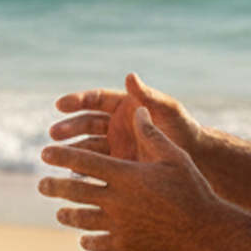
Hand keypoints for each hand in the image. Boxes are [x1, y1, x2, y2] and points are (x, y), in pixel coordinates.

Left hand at [40, 106, 221, 250]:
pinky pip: (100, 242)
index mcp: (125, 174)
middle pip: (75, 191)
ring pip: (82, 219)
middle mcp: (117, 199)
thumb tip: (136, 109)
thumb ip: (150, 133)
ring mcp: (120, 224)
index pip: (83, 161)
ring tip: (58, 212)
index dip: (61, 155)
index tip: (45, 153)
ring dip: (67, 214)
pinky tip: (83, 238)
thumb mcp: (173, 156)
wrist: (205, 231)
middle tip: (41, 184)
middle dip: (54, 186)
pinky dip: (89, 240)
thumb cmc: (192, 188)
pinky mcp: (127, 243)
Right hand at [47, 73, 200, 162]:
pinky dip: (83, 169)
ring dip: (71, 149)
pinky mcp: (118, 165)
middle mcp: (117, 124)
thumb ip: (148, 95)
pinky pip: (96, 166)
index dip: (77, 100)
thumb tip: (130, 75)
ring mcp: (116, 145)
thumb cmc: (183, 128)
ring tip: (55, 156)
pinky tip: (71, 175)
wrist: (196, 158)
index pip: (96, 99)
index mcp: (125, 105)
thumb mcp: (167, 110)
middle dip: (69, 128)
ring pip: (87, 145)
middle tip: (53, 134)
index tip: (60, 105)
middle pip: (86, 122)